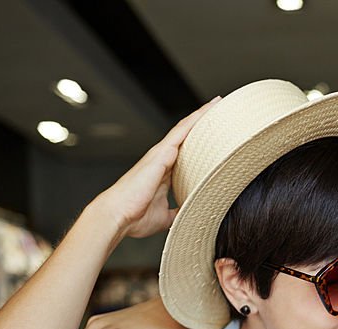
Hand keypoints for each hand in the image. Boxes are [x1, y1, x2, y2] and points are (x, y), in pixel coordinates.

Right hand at [90, 98, 218, 239]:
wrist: (117, 216)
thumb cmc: (134, 216)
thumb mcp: (164, 216)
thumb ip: (176, 212)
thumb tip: (189, 215)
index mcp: (164, 172)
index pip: (186, 151)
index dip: (199, 140)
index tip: (214, 132)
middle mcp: (162, 159)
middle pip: (186, 134)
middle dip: (201, 121)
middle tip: (219, 108)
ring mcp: (160, 155)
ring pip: (184, 128)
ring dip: (200, 115)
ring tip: (216, 103)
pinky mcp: (160, 155)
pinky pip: (181, 132)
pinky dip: (194, 121)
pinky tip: (206, 112)